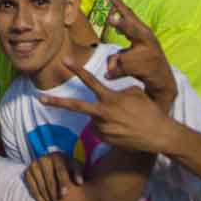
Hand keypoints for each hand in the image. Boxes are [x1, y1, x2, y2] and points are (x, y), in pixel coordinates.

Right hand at [25, 152, 82, 200]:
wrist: (52, 165)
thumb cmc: (68, 169)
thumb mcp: (75, 167)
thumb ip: (78, 173)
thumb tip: (80, 182)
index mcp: (57, 156)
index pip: (60, 170)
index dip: (62, 183)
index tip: (64, 195)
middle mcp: (44, 159)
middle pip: (50, 182)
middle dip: (56, 199)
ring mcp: (34, 166)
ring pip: (41, 187)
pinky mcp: (27, 173)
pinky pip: (33, 189)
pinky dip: (40, 200)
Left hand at [38, 60, 174, 154]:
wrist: (160, 135)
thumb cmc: (149, 110)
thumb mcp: (134, 93)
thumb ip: (117, 91)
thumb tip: (107, 95)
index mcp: (111, 98)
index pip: (90, 81)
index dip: (77, 70)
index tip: (65, 60)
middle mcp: (103, 113)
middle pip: (75, 106)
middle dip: (56, 102)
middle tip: (40, 98)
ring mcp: (103, 128)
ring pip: (94, 119)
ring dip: (103, 118)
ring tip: (123, 121)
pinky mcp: (105, 140)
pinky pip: (100, 131)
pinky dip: (108, 129)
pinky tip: (123, 130)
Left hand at [102, 0, 176, 109]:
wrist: (163, 81)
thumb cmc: (144, 61)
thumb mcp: (134, 46)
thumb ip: (122, 39)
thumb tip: (110, 43)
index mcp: (143, 31)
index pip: (130, 15)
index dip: (119, 4)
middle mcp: (147, 40)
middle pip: (132, 30)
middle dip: (121, 24)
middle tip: (110, 18)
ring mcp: (148, 54)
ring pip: (121, 58)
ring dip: (115, 64)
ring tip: (118, 68)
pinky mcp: (145, 68)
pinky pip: (121, 69)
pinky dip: (115, 73)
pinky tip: (116, 75)